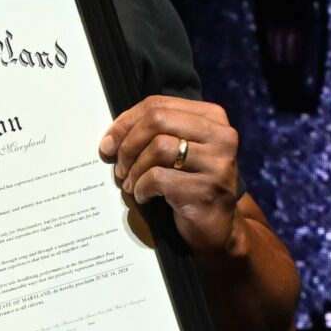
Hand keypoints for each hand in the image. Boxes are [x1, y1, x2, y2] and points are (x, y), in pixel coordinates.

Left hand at [98, 94, 242, 254]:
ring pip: (157, 148)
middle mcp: (221, 136)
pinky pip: (158, 178)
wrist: (217, 226)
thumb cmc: (190, 183)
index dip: (126, 122)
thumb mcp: (180, 150)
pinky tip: (144, 196)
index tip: (109, 143)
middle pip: (157, 120)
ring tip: (130, 183)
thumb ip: (155, 134)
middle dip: (128, 144)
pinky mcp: (206, 189)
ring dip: (134, 169)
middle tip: (118, 165)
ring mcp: (217, 163)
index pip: (159, 104)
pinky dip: (142, 188)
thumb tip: (111, 138)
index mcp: (212, 118)